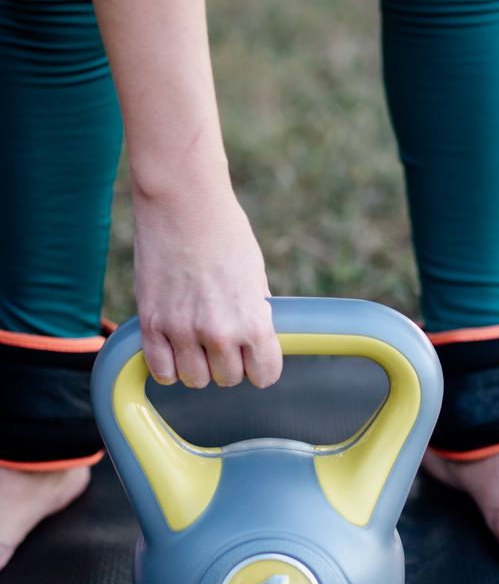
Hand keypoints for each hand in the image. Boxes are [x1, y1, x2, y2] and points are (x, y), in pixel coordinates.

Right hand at [133, 187, 282, 388]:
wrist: (183, 203)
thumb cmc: (225, 232)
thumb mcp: (255, 275)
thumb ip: (255, 313)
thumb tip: (256, 341)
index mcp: (252, 321)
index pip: (264, 375)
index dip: (261, 367)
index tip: (254, 357)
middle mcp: (218, 332)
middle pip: (228, 379)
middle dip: (228, 363)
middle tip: (222, 339)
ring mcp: (181, 330)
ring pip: (194, 380)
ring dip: (198, 366)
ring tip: (197, 341)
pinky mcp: (150, 323)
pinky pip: (162, 370)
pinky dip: (169, 366)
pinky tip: (174, 348)